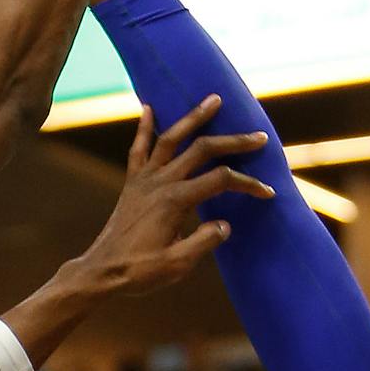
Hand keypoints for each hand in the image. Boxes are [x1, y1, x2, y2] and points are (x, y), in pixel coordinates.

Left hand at [67, 95, 273, 296]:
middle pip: (203, 150)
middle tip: (258, 137)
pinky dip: (144, 127)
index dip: (247, 184)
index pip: (221, 181)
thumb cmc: (141, 271)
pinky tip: (148, 107)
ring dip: (194, 117)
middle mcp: (160, 182)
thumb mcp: (178, 264)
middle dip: (234, 141)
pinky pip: (138, 148)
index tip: (267, 192)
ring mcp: (144, 179)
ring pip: (171, 138)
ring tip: (214, 99)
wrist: (102, 271)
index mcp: (176, 201)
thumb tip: (226, 224)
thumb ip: (204, 242)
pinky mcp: (132, 183)